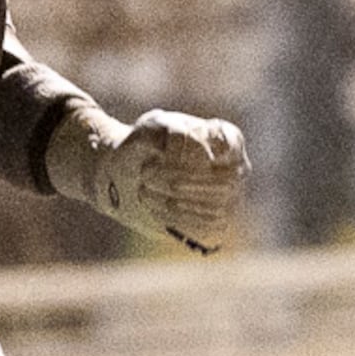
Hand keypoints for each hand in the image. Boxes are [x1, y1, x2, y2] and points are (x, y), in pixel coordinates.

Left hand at [51, 107, 248, 255]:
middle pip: (222, 179)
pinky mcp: (210, 223)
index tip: (177, 153)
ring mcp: (224, 197)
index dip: (208, 150)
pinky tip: (156, 209)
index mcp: (221, 139)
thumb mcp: (148, 130)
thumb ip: (172, 134)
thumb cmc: (138, 146)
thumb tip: (198, 156)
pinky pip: (208, 225)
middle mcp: (230, 169)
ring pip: (216, 204)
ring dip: (178, 200)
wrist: (123, 174)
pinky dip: (179, 219)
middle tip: (149, 176)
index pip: (231, 143)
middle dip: (183, 179)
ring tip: (148, 190)